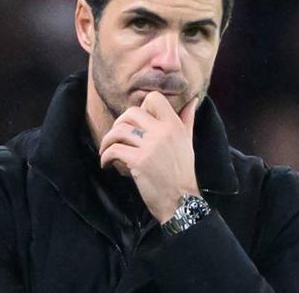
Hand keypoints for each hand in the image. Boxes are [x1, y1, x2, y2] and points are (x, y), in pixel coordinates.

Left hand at [99, 92, 199, 222]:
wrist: (181, 200)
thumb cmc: (182, 172)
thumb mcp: (187, 142)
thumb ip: (187, 120)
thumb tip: (192, 101)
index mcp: (175, 125)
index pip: (154, 98)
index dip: (141, 107)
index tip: (136, 122)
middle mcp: (163, 132)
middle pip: (131, 112)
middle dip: (119, 123)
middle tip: (116, 136)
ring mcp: (150, 146)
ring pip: (119, 130)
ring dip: (108, 140)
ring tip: (106, 150)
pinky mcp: (138, 161)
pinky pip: (114, 150)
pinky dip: (105, 156)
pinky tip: (106, 164)